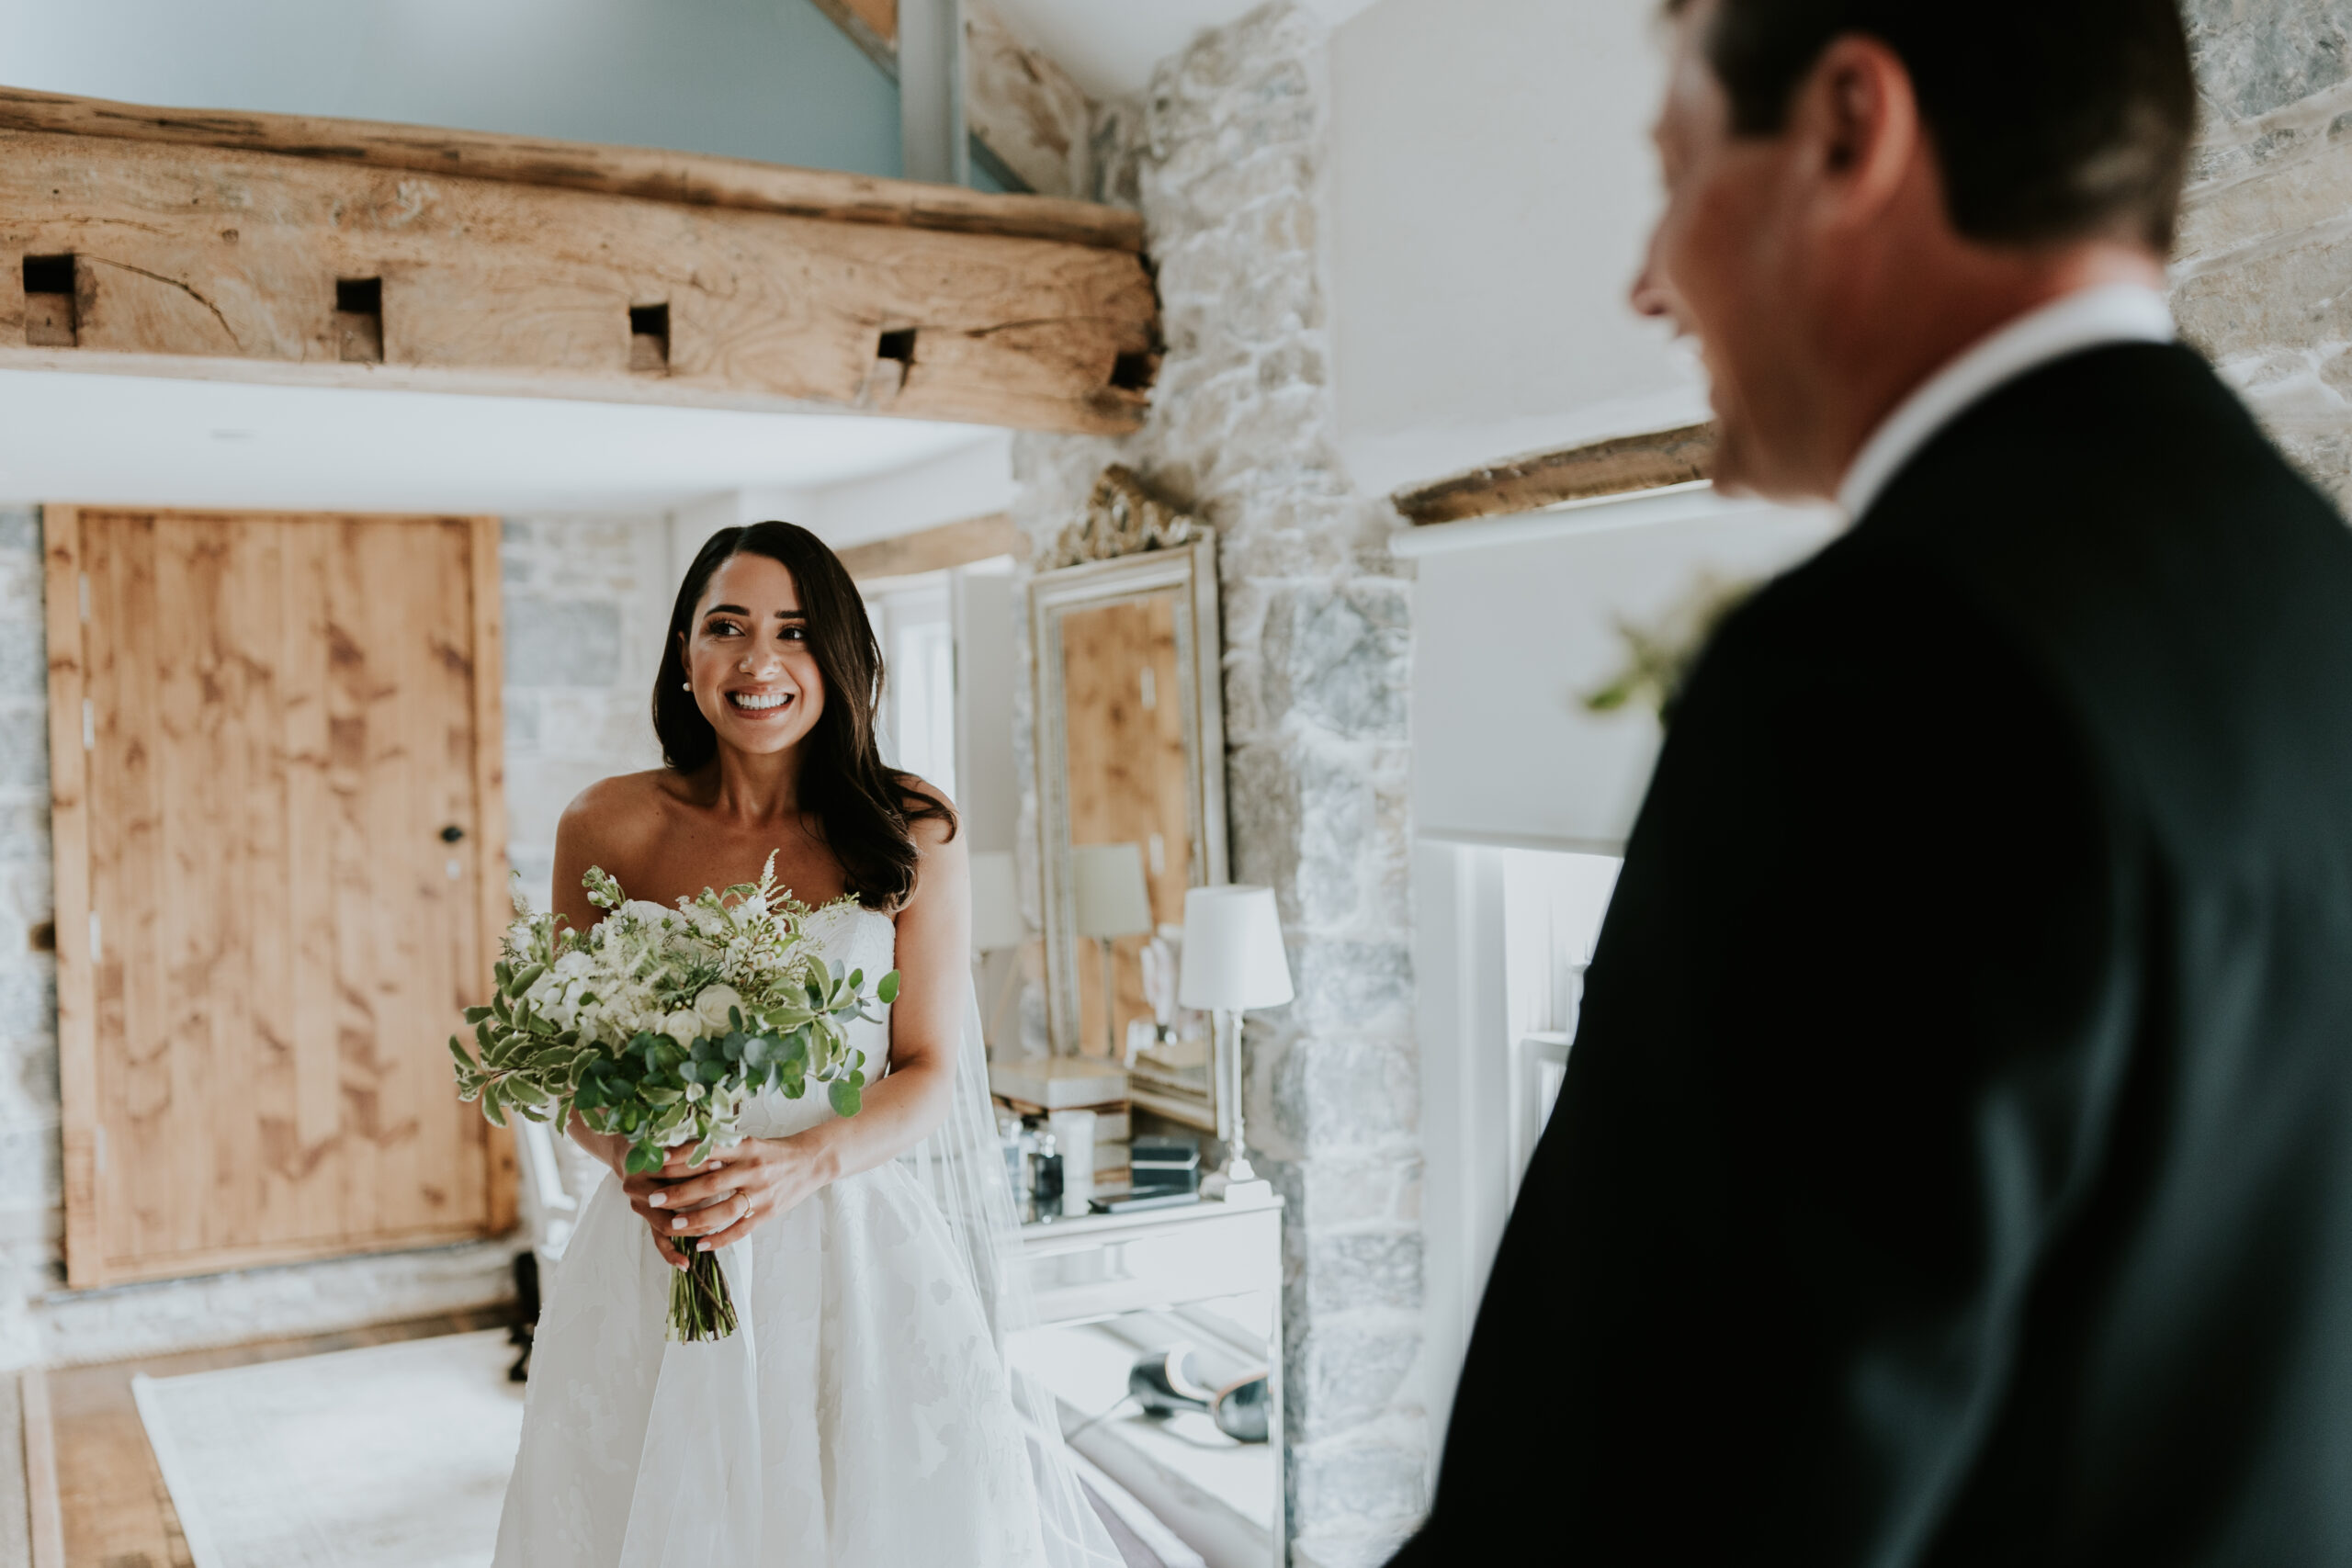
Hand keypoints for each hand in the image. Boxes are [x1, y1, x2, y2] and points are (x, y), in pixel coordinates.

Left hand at [629, 1137, 829, 1259]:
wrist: (812, 1160)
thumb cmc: (773, 1151)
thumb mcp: (749, 1143)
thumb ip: (721, 1149)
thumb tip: (683, 1151)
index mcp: (744, 1147)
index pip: (707, 1151)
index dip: (680, 1157)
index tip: (656, 1161)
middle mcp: (751, 1168)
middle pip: (709, 1183)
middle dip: (679, 1192)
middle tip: (653, 1198)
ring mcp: (761, 1192)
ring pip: (722, 1210)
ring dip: (696, 1219)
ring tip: (673, 1225)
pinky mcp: (768, 1212)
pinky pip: (740, 1229)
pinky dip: (719, 1239)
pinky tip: (700, 1245)